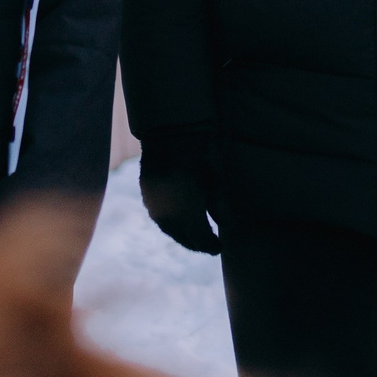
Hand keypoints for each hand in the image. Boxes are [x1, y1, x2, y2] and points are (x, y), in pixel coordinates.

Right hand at [139, 126, 222, 253]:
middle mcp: (167, 211)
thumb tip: (228, 230)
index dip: (211, 246)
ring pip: (170, 230)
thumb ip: (222, 207)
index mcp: (186, 208)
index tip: (221, 247)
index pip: (200, 237)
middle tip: (210, 247)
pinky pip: (159, 218)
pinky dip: (172, 225)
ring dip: (184, 236)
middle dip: (198, 244)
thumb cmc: (201, 150)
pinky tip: (180, 223)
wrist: (170, 128)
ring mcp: (154, 204)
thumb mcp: (217, 179)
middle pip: (184, 237)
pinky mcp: (147, 195)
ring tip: (196, 238)